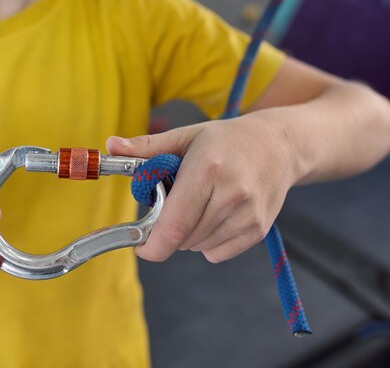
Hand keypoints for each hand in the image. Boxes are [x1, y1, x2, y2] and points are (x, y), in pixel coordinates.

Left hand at [106, 113, 296, 263]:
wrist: (279, 146)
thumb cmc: (225, 140)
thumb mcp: (185, 136)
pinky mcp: (258, 229)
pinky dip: (208, 242)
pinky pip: (217, 253)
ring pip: (198, 246)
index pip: (173, 226)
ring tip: (200, 203)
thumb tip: (109, 146)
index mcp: (207, 170)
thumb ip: (146, 147)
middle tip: (175, 204)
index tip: (140, 246)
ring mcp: (248, 215)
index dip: (152, 245)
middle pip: (182, 238)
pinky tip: (216, 215)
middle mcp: (232, 195)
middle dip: (168, 229)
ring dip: (188, 234)